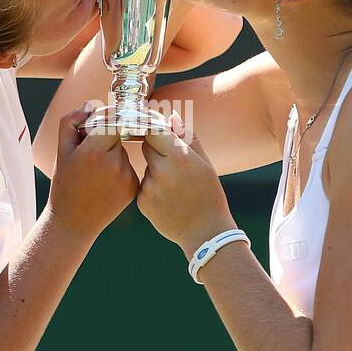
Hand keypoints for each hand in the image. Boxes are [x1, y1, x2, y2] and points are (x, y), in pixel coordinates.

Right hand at [46, 101, 139, 237]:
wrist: (74, 223)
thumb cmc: (64, 185)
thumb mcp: (62, 151)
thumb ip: (72, 122)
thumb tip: (91, 104)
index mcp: (95, 152)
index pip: (112, 119)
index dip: (105, 117)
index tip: (100, 119)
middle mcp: (115, 163)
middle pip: (117, 134)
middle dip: (105, 136)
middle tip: (89, 149)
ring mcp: (127, 176)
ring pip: (123, 150)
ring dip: (112, 152)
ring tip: (94, 172)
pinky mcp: (134, 187)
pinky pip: (128, 166)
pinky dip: (118, 168)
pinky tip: (104, 183)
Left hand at [137, 113, 235, 257]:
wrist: (205, 233)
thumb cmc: (210, 195)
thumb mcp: (205, 163)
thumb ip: (187, 137)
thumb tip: (171, 117)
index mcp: (179, 157)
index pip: (154, 128)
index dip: (153, 124)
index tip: (153, 124)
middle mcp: (161, 170)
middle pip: (147, 145)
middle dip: (157, 148)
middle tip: (174, 161)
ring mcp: (149, 187)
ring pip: (147, 167)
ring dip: (156, 170)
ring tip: (177, 187)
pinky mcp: (142, 202)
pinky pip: (144, 185)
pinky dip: (153, 188)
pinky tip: (170, 199)